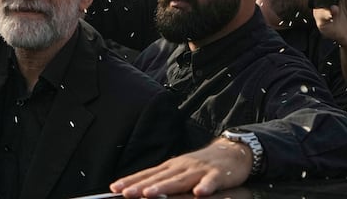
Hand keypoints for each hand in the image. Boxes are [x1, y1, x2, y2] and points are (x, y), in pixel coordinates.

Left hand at [110, 137, 251, 197]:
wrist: (232, 152)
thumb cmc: (202, 165)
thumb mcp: (180, 171)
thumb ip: (163, 180)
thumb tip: (141, 189)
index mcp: (172, 167)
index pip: (148, 174)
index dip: (132, 181)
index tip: (115, 188)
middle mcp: (182, 167)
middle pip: (160, 178)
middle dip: (142, 186)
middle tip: (126, 193)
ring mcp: (199, 170)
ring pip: (181, 180)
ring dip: (165, 187)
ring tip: (150, 193)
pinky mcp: (218, 175)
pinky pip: (211, 182)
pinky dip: (205, 186)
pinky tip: (199, 193)